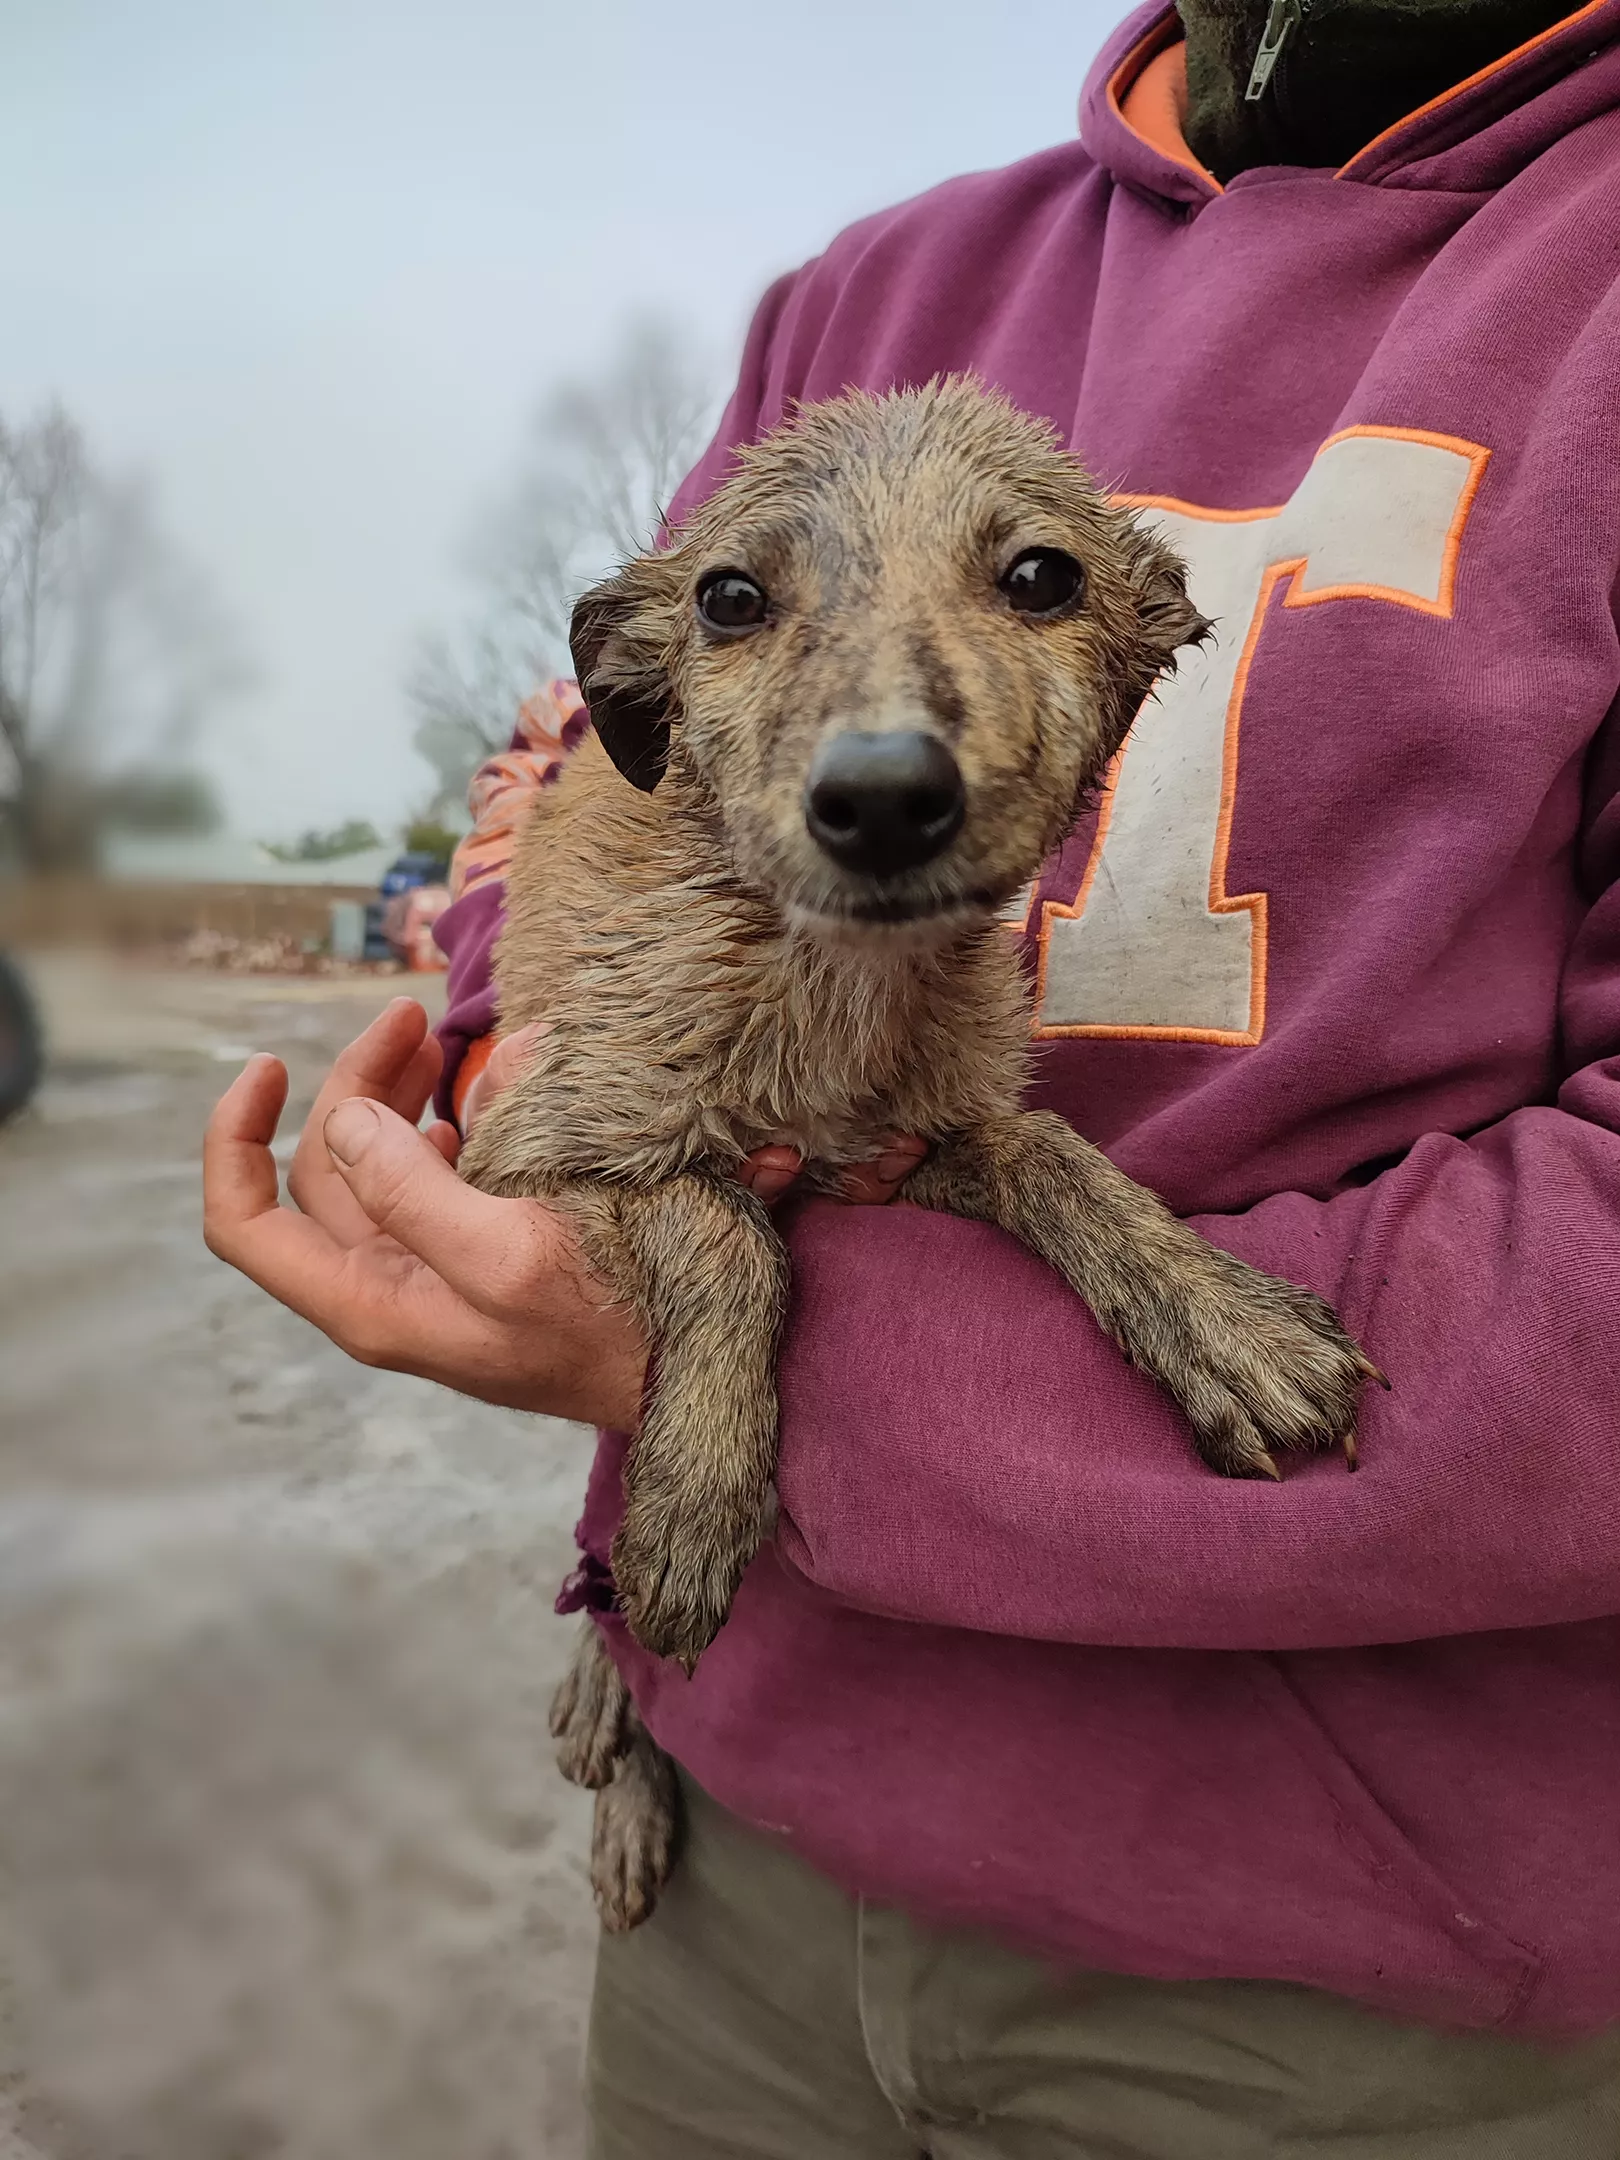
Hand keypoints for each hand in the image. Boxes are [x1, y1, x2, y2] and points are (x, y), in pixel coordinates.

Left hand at [202, 1001, 924, 1426]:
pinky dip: (446, 1125)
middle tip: (410, 1016)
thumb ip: (411, 1194)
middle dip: (352, 1085)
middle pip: (324, 1172)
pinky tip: (475, 1103)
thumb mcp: (506, 1258)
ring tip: (433, 1037)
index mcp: (369, 1300)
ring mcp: (439, 1274)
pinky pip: (440, 1180)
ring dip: (395, 1095)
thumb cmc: (607, 1329)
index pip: (246, 1221)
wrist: (696, 1377)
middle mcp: (389, 1288)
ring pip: (382, 1169)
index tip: (272, 1064)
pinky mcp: (489, 1257)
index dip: (236, 1139)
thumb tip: (340, 1122)